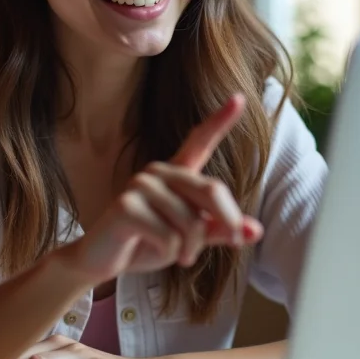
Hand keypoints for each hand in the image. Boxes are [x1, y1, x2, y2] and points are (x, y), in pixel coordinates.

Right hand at [58, 95, 263, 282]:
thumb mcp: (190, 238)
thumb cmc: (147, 244)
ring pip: (191, 223)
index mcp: (176, 173)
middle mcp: (159, 171)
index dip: (220, 120)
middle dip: (226, 224)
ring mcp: (141, 185)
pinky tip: (152, 249)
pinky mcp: (126, 205)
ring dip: (190, 249)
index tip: (239, 98)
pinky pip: (169, 237)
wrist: (102, 260)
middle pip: (212, 191)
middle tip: (227, 244)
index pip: (200, 141)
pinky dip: (170, 252)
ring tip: (176, 254)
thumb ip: (220, 230)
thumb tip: (257, 231)